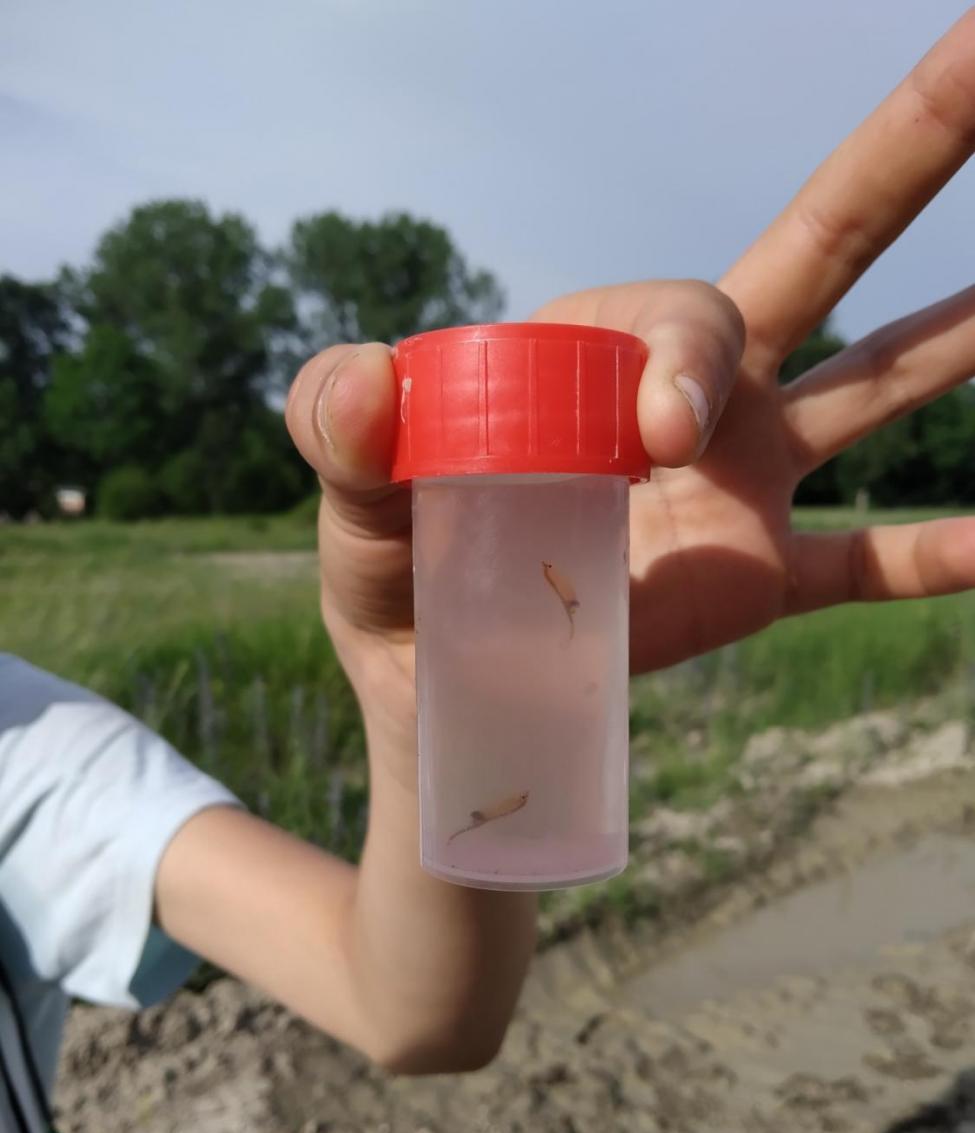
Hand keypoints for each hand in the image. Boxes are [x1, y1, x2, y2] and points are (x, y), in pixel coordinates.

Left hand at [285, 8, 974, 688]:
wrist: (449, 683)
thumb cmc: (399, 581)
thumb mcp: (360, 513)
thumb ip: (345, 442)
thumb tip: (366, 379)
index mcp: (598, 357)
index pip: (680, 314)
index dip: (689, 357)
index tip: (664, 437)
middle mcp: (688, 398)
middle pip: (811, 261)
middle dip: (898, 160)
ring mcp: (740, 483)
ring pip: (872, 390)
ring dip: (957, 342)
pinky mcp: (762, 576)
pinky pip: (867, 560)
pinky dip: (938, 553)